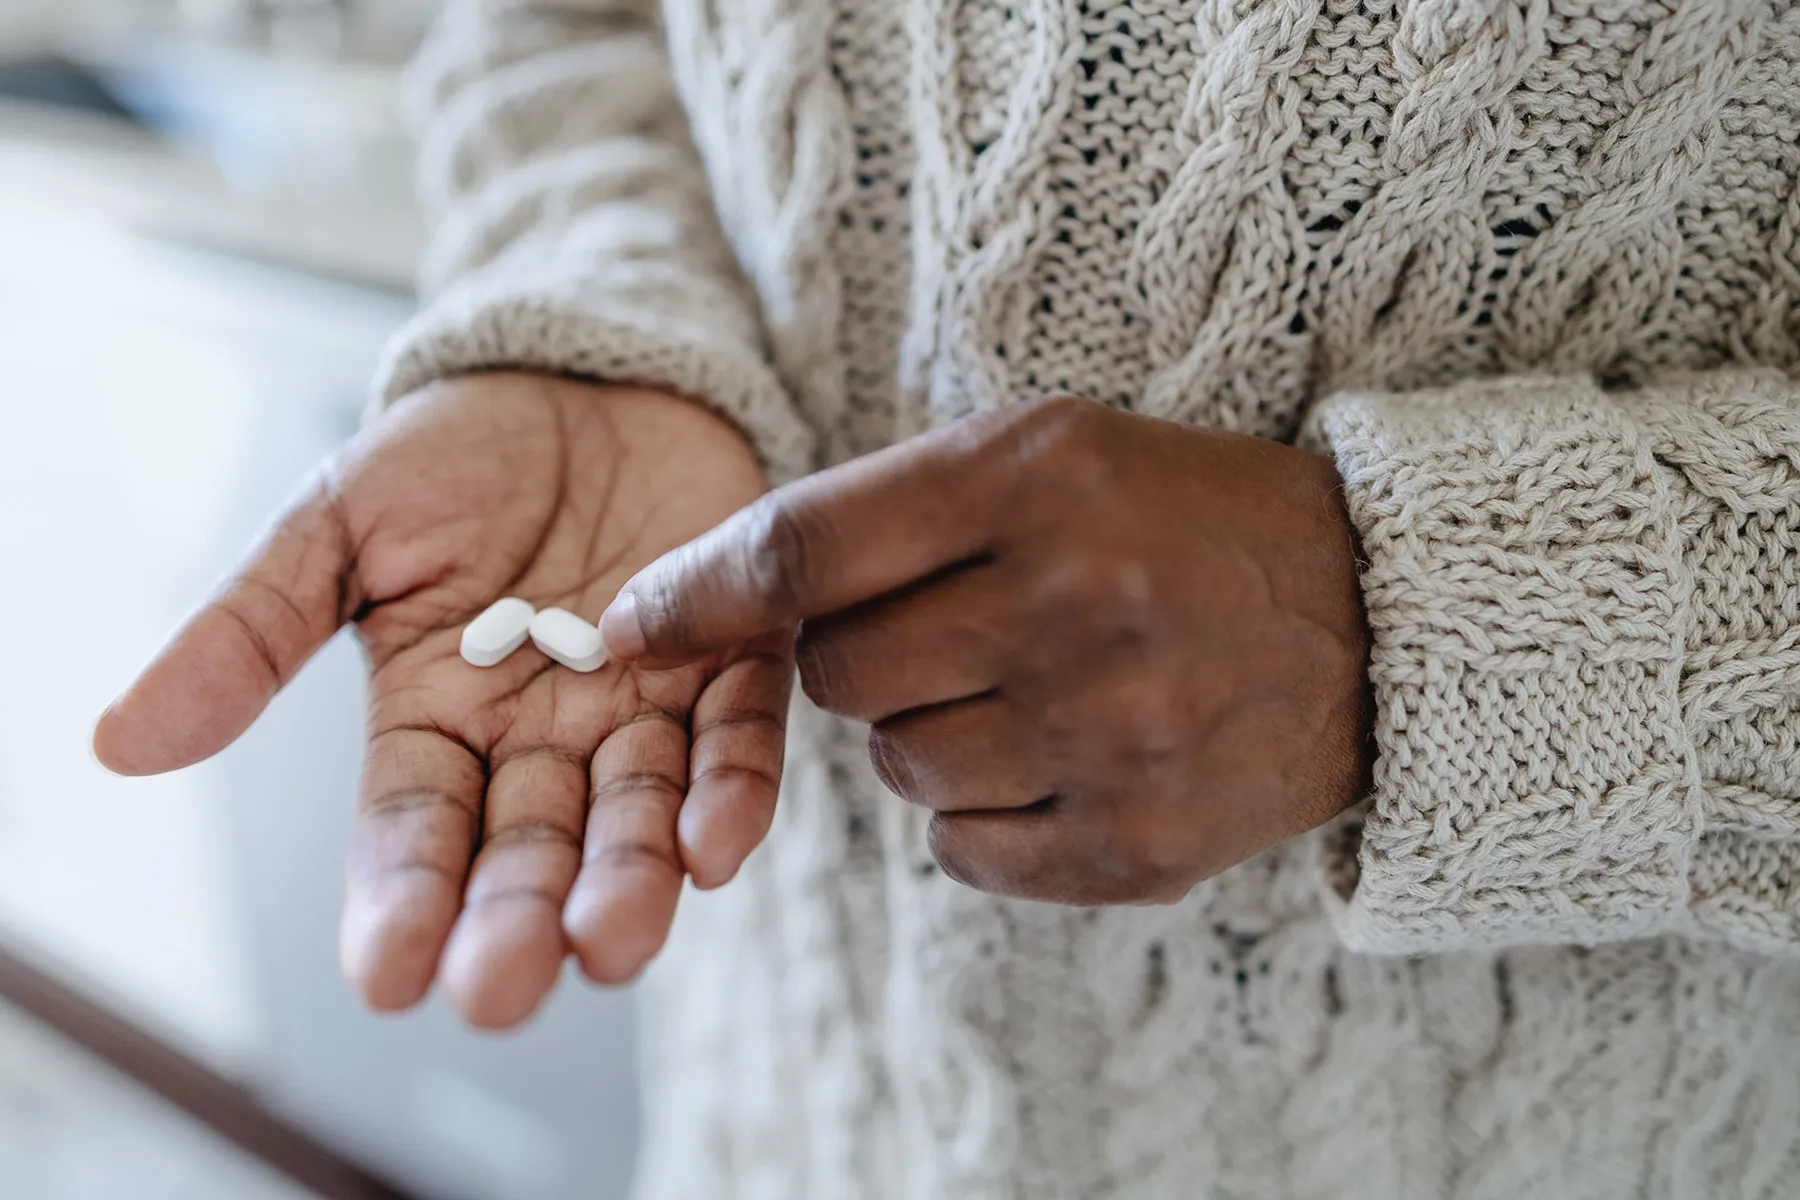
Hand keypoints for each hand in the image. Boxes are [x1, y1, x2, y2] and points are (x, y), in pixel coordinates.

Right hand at [92, 374, 788, 1026]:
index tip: (388, 976)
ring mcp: (643, 705)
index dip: (399, 902)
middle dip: (517, 920)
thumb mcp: (337, 526)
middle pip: (529, 849)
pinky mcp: (734, 656)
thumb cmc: (455, 450)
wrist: (585, 370)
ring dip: (630, 881)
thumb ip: (250, 630)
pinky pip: (739, 737)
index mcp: (437, 718)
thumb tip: (120, 741)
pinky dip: (733, 790)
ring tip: (614, 940)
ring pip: (637, 816)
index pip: (413, 830)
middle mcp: (543, 737)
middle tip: (503, 988)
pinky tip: (716, 846)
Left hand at [597, 396, 1370, 904]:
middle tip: (951, 627)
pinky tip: (1060, 753)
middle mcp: (1072, 606)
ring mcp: (1109, 735)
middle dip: (858, 658)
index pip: (802, 551)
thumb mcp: (1050, 453)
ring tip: (1028, 686)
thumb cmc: (1178, 517)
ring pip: (897, 768)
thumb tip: (711, 599)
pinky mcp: (1136, 842)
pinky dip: (979, 810)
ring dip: (926, 734)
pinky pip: (962, 850)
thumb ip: (890, 510)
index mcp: (1036, 480)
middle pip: (837, 675)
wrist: (1372, 619)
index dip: (693, 594)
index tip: (626, 626)